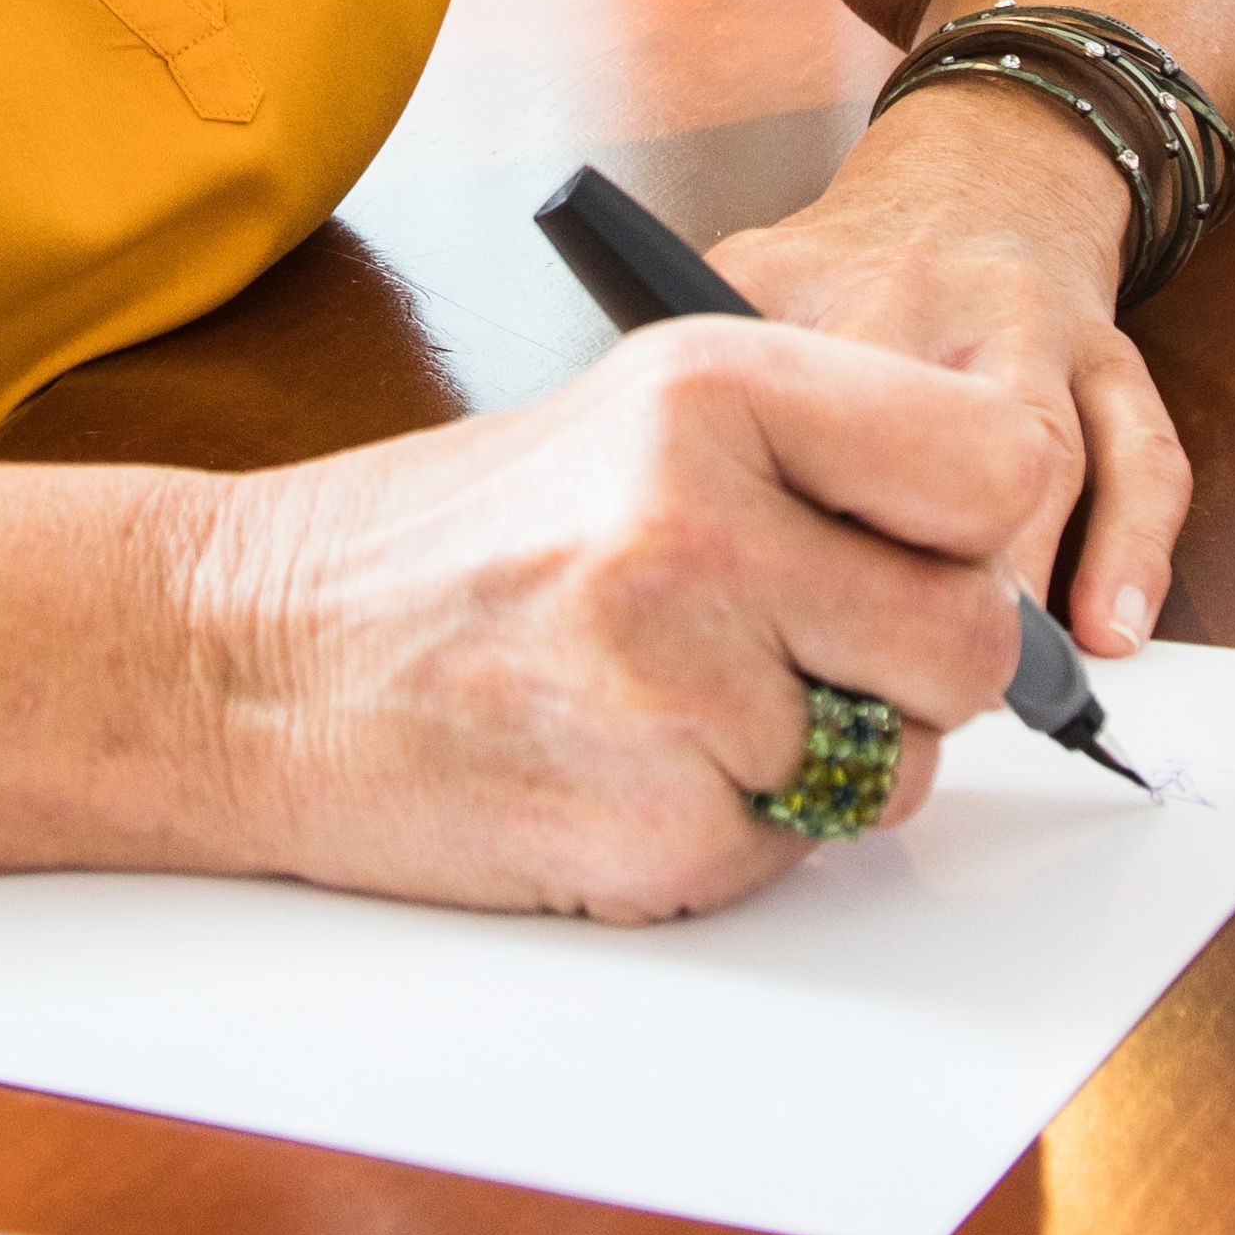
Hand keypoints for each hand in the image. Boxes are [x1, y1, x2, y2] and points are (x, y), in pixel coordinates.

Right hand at [192, 319, 1037, 921]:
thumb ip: (811, 468)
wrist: (239, 653)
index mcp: (709, 384)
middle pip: (969, 638)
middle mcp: (701, 517)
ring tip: (658, 702)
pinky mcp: (655, 823)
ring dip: (809, 760)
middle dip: (902, 669)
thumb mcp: (628, 428)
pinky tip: (608, 767)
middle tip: (784, 650)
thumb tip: (992, 556)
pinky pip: (789, 850)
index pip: (995, 464)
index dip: (968, 529)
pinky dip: (721, 830)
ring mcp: (676, 680)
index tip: (911, 551)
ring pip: (894, 762)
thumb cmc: (436, 545)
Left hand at [707, 83, 1188, 659]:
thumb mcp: (728, 292)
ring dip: (1016, 582)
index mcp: (795, 287)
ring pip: (1038, 455)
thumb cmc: (835, 274)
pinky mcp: (1112, 356)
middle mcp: (914, 298)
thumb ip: (688, 396)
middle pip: (913, 433)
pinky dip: (1130, 554)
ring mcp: (1024, 325)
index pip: (768, 402)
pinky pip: (1143, 457)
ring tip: (983, 681)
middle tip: (882, 677)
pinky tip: (1106, 634)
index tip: (757, 613)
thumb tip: (646, 542)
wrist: (981, 166)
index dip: (768, 520)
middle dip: (901, 567)